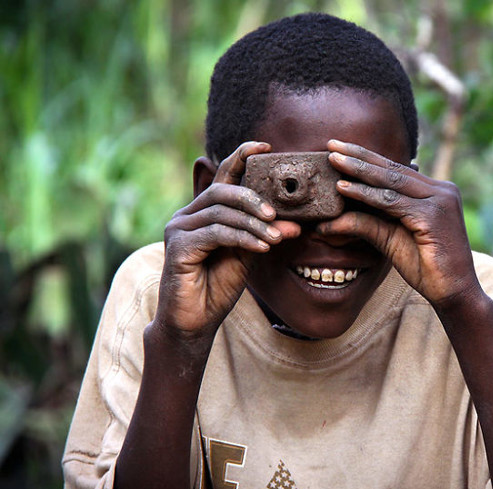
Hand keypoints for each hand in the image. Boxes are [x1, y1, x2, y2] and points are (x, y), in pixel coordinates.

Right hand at [154, 142, 300, 343]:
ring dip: (253, 223)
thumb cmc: (218, 286)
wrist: (195, 321)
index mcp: (204, 212)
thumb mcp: (248, 255)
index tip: (266, 146)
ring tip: (276, 237)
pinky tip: (261, 248)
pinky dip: (242, 238)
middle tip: (276, 213)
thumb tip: (296, 223)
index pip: (223, 176)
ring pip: (221, 212)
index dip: (242, 156)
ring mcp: (178, 229)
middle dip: (253, 198)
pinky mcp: (177, 247)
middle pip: (222, 191)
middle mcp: (187, 215)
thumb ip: (264, 235)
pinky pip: (215, 234)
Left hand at [318, 139, 480, 307]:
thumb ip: (367, 222)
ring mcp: (441, 200)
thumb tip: (329, 220)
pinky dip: (366, 195)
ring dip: (359, 170)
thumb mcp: (391, 239)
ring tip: (333, 160)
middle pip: (393, 169)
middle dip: (360, 156)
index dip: (367, 158)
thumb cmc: (426, 267)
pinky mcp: (434, 215)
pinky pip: (392, 202)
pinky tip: (344, 188)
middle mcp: (442, 190)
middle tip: (332, 145)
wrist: (454, 293)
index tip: (340, 149)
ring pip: (391, 182)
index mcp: (436, 192)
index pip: (396, 170)